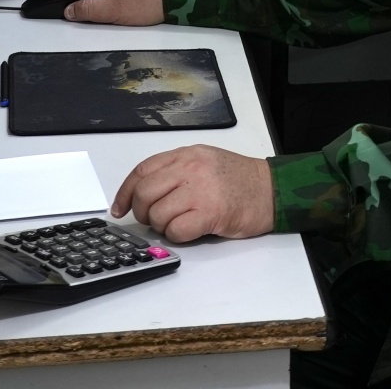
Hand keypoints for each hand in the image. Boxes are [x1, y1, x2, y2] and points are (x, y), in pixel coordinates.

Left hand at [112, 145, 274, 242]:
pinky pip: (176, 230)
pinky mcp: (210, 213)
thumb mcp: (205, 161)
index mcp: (186, 154)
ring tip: (180, 222)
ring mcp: (200, 190)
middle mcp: (190, 169)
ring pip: (158, 214)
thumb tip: (142, 193)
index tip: (119, 209)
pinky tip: (192, 229)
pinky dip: (178, 235)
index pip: (142, 171)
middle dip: (143, 212)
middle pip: (145, 193)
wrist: (271, 190)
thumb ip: (175, 170)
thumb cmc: (238, 179)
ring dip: (163, 226)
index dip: (125, 193)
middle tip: (155, 219)